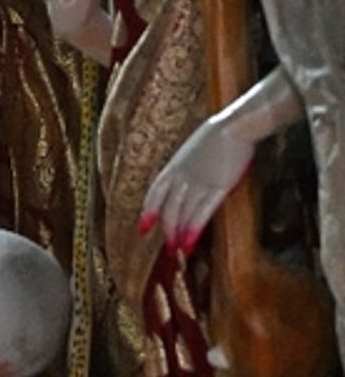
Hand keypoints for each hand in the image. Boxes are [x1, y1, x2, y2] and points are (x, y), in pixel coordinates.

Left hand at [140, 114, 253, 253]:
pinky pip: (201, 213)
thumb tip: (184, 178)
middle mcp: (181, 177)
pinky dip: (193, 229)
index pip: (155, 194)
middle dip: (167, 229)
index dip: (148, 212)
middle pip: (169, 209)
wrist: (235, 125)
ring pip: (183, 214)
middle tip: (168, 247)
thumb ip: (185, 166)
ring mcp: (199, 183)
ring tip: (178, 250)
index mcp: (173, 167)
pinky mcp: (219, 187)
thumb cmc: (218, 135)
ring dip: (179, 234)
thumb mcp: (192, 150)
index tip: (142, 228)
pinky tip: (189, 242)